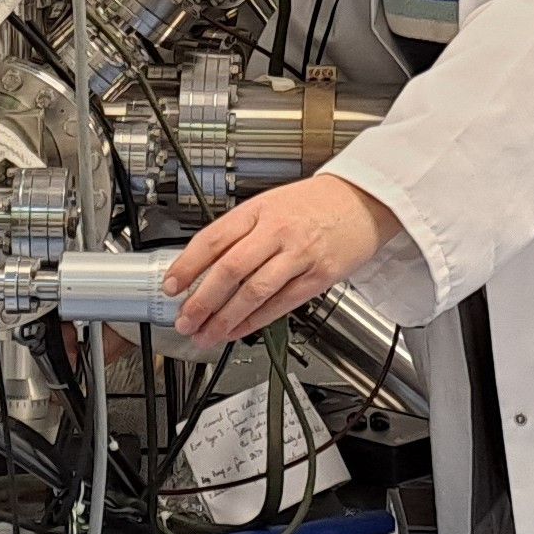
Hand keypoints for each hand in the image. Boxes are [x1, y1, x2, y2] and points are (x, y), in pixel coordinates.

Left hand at [166, 175, 395, 348]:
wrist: (363, 199)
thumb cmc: (315, 203)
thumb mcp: (271, 204)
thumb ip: (241, 232)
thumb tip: (205, 266)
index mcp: (259, 210)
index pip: (213, 239)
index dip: (187, 266)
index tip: (170, 286)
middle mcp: (277, 231)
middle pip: (229, 270)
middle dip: (201, 301)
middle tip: (184, 320)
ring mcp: (299, 255)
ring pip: (253, 292)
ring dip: (224, 318)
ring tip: (206, 334)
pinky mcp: (318, 276)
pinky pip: (280, 304)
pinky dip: (254, 321)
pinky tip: (237, 331)